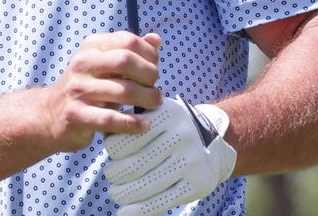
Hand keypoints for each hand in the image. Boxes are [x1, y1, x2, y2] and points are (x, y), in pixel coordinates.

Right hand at [42, 32, 162, 151]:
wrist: (51, 114)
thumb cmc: (86, 88)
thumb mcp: (104, 65)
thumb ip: (130, 53)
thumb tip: (155, 39)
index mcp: (91, 47)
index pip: (127, 40)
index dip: (149, 54)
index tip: (155, 68)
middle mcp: (83, 64)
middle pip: (125, 61)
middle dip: (149, 75)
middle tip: (154, 89)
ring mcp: (78, 89)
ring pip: (123, 91)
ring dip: (147, 99)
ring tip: (154, 105)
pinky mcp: (77, 115)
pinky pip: (110, 118)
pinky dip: (133, 123)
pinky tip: (144, 124)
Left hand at [103, 96, 236, 215]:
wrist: (214, 140)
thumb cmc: (171, 127)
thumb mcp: (156, 112)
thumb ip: (131, 122)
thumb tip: (103, 136)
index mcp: (166, 115)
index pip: (127, 138)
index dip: (113, 150)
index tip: (112, 154)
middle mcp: (181, 136)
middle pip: (135, 165)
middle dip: (115, 174)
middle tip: (111, 175)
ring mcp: (190, 162)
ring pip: (146, 185)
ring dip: (124, 194)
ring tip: (116, 193)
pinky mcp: (197, 184)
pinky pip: (162, 201)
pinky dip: (139, 210)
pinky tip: (125, 212)